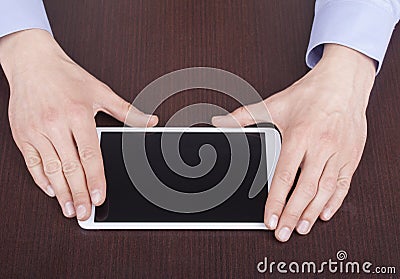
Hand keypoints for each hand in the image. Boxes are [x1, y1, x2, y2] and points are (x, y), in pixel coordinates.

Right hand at [0, 29, 157, 219]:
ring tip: (69, 208)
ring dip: (61, 192)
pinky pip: (32, 162)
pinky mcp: (22, 134)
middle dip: (79, 193)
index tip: (99, 197)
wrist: (32, 62)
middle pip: (70, 167)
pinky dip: (41, 179)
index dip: (96, 179)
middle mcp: (56, 124)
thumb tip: (151, 121)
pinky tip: (52, 190)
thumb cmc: (67, 77)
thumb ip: (127, 111)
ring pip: (51, 169)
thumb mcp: (101, 91)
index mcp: (78, 115)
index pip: (90, 155)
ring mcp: (36, 130)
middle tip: (84, 213)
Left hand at [212, 44, 374, 241]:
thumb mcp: (274, 104)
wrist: (343, 82)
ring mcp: (339, 153)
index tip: (269, 219)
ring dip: (312, 213)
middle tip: (283, 233)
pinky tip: (324, 213)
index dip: (275, 202)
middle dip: (292, 215)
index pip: (284, 176)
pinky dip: (334, 201)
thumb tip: (219, 122)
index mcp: (300, 136)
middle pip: (305, 189)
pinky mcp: (352, 156)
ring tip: (300, 228)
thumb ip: (244, 116)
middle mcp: (321, 146)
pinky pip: (344, 184)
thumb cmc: (310, 94)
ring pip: (326, 190)